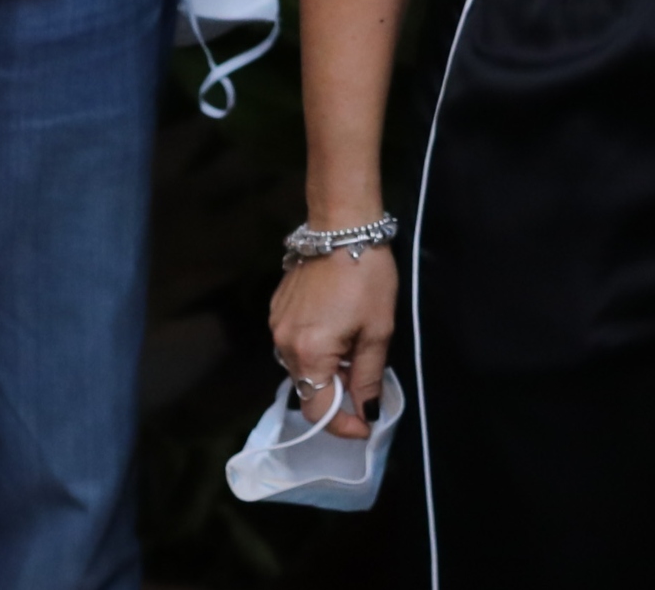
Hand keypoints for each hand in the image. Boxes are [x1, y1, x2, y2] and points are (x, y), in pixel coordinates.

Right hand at [269, 240, 399, 432]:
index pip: (319, 410)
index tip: (367, 427)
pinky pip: (295, 344)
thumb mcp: (378, 330)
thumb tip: (368, 412)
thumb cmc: (366, 277)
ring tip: (354, 354)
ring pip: (301, 367)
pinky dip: (316, 350)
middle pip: (308, 390)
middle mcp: (283, 344)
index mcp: (309, 353)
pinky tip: (338, 332)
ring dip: (326, 372)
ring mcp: (276, 325)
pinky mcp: (277, 309)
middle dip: (338, 396)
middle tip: (366, 385)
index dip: (344, 426)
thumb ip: (369, 377)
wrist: (342, 226)